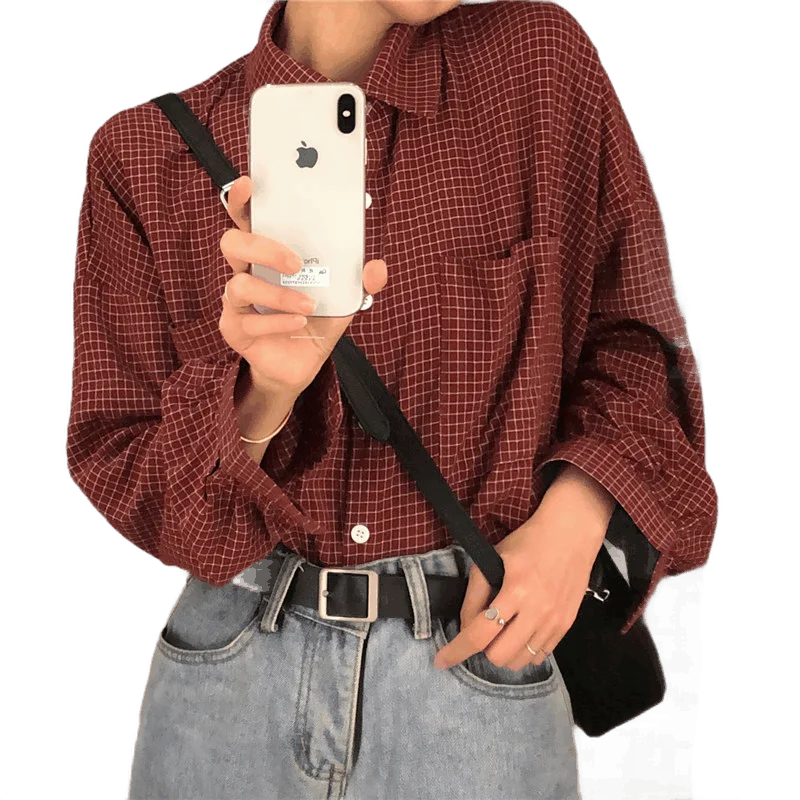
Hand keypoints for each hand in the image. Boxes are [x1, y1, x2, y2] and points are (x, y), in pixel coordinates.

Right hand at [219, 175, 387, 395]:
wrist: (301, 364)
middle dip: (264, 247)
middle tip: (296, 262)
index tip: (251, 184)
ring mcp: (236, 301)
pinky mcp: (234, 328)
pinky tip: (299, 324)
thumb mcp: (342, 299)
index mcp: (268, 253)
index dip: (242, 199)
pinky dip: (278, 322)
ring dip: (277, 295)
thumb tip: (377, 267)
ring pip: (239, 285)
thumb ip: (359, 282)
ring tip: (308, 305)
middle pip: (233, 242)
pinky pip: (249, 322)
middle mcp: (246, 271)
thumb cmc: (315, 319)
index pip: (248, 218)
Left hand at [432, 516, 604, 671]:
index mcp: (515, 590)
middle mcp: (537, 610)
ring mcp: (554, 621)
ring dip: (505, 650)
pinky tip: (523, 629)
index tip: (442, 661)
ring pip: (519, 661)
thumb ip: (475, 595)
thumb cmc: (527, 542)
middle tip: (486, 629)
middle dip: (485, 647)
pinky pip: (539, 656)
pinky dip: (525, 649)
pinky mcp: (566, 625)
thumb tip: (465, 629)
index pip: (480, 633)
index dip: (457, 650)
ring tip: (505, 628)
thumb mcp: (492, 559)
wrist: (571, 533)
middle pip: (499, 655)